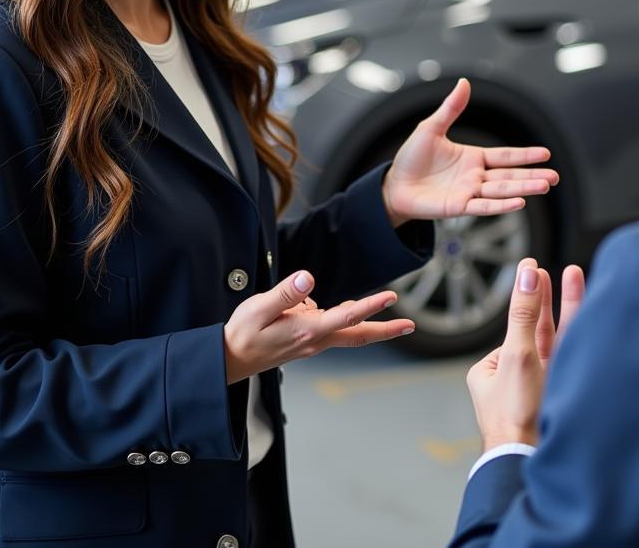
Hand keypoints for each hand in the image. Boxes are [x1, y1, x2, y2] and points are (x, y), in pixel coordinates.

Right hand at [223, 269, 413, 383]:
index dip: (370, 306)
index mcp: (306, 331)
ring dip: (361, 319)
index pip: (345, 317)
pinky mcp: (305, 341)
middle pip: (357, 334)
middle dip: (385, 329)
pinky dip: (331, 314)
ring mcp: (311, 343)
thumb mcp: (257, 308)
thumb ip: (284, 293)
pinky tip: (307, 304)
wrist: (228, 362)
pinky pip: (326, 324)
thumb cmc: (241, 334)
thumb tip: (308, 277)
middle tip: (410, 326)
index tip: (391, 298)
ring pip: (343, 328)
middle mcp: (314, 340)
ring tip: (372, 304)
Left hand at [381, 78, 558, 226]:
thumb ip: (451, 108)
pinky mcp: (459, 207)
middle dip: (532, 175)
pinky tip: (519, 202)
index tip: (546, 154)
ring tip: (544, 186)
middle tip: (555, 177)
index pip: (505, 156)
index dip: (525, 155)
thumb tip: (464, 82)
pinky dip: (501, 205)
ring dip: (523, 189)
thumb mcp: (431, 128)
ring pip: (502, 190)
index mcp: (473, 158)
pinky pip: (484, 206)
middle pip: (510, 175)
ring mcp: (469, 192)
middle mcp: (475, 177)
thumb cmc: (411, 158)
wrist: (394, 184)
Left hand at [467, 258, 585, 450]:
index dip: (528, 296)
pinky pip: (569, 355)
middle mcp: (515, 377)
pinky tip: (589, 313)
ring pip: (556, 340)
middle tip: (550, 270)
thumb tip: (527, 274)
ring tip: (573, 275)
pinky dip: (578, 333)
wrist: (530, 459)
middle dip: (547, 298)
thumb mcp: (517, 353)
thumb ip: (524, 313)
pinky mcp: (559, 392)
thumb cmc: (515, 415)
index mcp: (491, 371)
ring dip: (566, 308)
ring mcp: (539, 386)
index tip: (533, 268)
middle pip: (537, 329)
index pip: (515, 325)